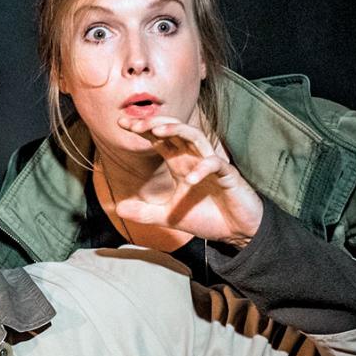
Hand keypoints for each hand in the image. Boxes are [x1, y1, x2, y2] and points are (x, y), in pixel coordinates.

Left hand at [113, 116, 263, 248]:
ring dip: (177, 131)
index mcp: (180, 163)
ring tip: (158, 132)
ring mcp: (211, 164)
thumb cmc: (208, 217)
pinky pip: (215, 164)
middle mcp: (194, 158)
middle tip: (135, 124)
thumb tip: (118, 209)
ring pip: (195, 137)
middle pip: (174, 130)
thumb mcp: (168, 217)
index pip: (159, 139)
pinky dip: (202, 168)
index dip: (142, 129)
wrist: (237, 231)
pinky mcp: (228, 175)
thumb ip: (144, 213)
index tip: (121, 123)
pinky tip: (190, 179)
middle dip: (155, 123)